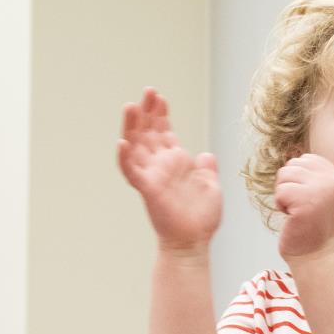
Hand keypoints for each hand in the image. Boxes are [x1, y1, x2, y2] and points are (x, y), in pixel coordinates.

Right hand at [117, 88, 221, 252]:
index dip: (160, 114)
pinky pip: (131, 171)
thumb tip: (206, 155)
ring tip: (130, 106)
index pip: (163, 131)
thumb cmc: (201, 217)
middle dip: (147, 111)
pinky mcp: (147, 189)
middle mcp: (160, 165)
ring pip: (136, 146)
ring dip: (131, 127)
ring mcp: (151, 175)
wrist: (194, 242)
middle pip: (148, 132)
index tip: (159, 97)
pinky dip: (125, 157)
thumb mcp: (210, 186)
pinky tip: (122, 142)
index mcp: (175, 161)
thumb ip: (207, 169)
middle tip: (148, 91)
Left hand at [274, 153, 333, 261]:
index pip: (306, 159)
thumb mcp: (322, 195)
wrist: (318, 258)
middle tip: (301, 207)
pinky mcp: (306, 202)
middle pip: (292, 165)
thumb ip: (313, 175)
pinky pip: (280, 192)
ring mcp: (321, 190)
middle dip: (289, 186)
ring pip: (284, 176)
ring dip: (284, 196)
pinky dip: (281, 206)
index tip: (307, 200)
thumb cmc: (314, 227)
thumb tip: (293, 159)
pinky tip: (293, 218)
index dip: (298, 179)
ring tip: (297, 212)